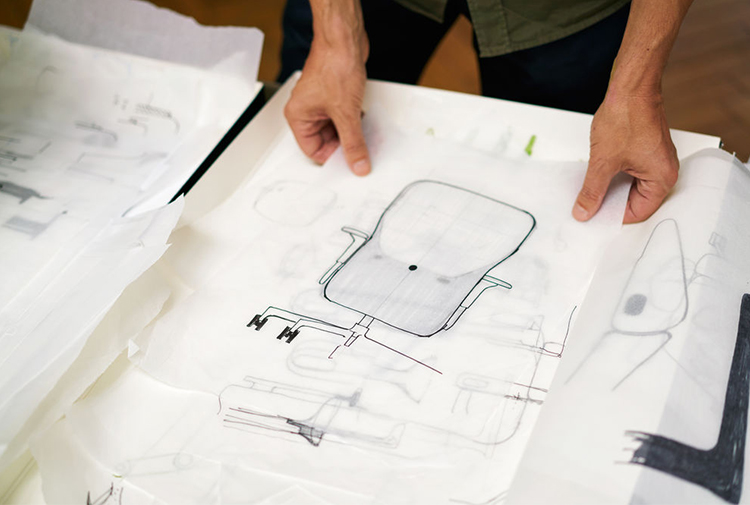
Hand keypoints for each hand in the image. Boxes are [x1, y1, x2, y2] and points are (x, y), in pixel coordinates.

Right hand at [284, 17, 370, 175]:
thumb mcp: (346, 113)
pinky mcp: (335, 94)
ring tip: (365, 134)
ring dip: (352, 133)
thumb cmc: (334, 64)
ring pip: (337, 129)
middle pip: (326, 141)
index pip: (313, 151)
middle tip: (361, 150)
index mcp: (298, 116)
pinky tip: (365, 120)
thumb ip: (354, 142)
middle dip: (344, 145)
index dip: (332, 158)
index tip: (350, 163)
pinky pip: (344, 116)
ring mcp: (321, 102)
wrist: (344, 39)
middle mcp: (307, 110)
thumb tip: (358, 163)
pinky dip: (355, 120)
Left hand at [573, 93, 678, 223]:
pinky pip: (631, 172)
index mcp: (662, 178)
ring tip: (592, 189)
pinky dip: (615, 176)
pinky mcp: (647, 149)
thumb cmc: (627, 117)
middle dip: (612, 203)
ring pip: (632, 186)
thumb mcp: (603, 162)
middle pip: (636, 201)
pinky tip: (599, 175)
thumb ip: (592, 191)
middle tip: (589, 206)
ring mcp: (656, 159)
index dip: (614, 216)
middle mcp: (664, 170)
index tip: (594, 217)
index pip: (639, 212)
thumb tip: (584, 211)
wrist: (631, 87)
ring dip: (611, 189)